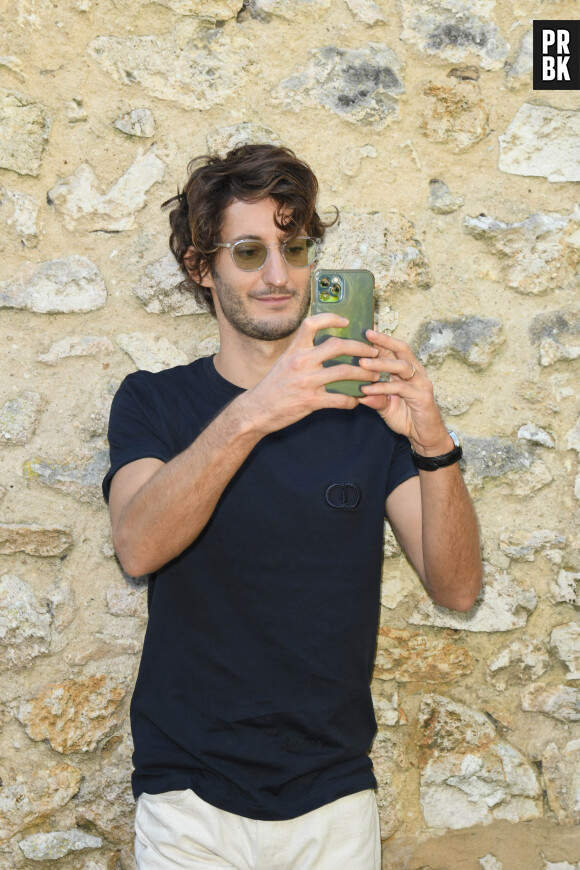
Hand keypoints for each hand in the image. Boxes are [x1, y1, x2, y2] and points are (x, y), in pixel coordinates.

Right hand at [240, 314, 378, 434]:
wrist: (256, 410)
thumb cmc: (272, 386)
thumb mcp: (284, 362)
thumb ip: (302, 352)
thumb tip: (324, 346)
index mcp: (294, 349)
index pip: (312, 323)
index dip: (332, 318)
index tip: (347, 321)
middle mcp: (301, 362)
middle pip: (338, 346)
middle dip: (361, 348)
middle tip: (373, 352)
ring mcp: (306, 381)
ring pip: (344, 372)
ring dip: (364, 374)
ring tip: (374, 376)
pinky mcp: (311, 401)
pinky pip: (339, 399)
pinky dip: (352, 400)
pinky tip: (355, 401)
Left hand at [357, 330, 451, 455]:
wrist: (425, 437)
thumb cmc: (406, 419)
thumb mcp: (385, 406)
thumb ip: (374, 397)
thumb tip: (356, 391)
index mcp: (407, 371)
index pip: (394, 350)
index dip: (381, 339)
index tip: (364, 330)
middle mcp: (416, 373)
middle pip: (402, 349)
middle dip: (384, 340)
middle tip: (366, 334)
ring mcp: (420, 383)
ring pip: (401, 366)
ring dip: (380, 363)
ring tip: (361, 363)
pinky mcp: (422, 396)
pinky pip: (400, 387)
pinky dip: (382, 387)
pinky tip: (367, 389)